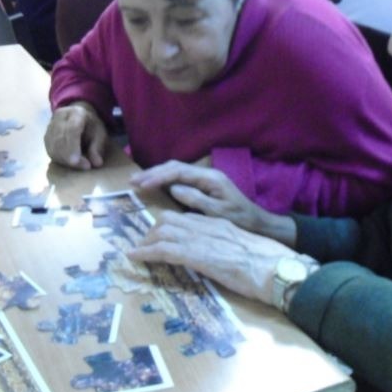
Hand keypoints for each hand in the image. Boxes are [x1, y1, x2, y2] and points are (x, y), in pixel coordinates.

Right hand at [44, 100, 106, 169]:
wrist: (78, 116)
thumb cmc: (91, 126)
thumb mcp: (100, 134)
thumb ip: (97, 148)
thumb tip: (97, 163)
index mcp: (76, 113)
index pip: (71, 129)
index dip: (72, 146)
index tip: (76, 161)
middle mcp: (59, 117)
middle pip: (60, 139)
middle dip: (70, 156)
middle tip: (84, 167)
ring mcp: (50, 126)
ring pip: (53, 146)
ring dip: (64, 160)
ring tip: (79, 165)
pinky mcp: (46, 136)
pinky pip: (49, 150)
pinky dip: (59, 159)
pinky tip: (69, 163)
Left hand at [128, 210, 298, 304]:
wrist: (276, 268)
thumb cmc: (267, 264)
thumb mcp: (243, 250)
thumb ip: (226, 248)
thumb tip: (216, 259)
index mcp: (218, 223)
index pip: (185, 218)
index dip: (166, 226)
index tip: (157, 236)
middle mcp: (207, 226)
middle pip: (169, 220)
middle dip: (152, 232)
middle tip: (144, 246)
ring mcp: (201, 239)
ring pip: (162, 230)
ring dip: (145, 242)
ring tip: (137, 252)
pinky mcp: (197, 254)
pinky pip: (163, 249)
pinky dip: (145, 252)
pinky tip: (134, 257)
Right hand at [130, 160, 296, 244]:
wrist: (259, 223)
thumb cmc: (241, 220)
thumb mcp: (219, 213)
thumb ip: (197, 200)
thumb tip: (173, 188)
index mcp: (211, 178)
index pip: (179, 171)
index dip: (159, 176)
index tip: (142, 184)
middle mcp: (207, 174)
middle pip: (175, 167)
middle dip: (153, 173)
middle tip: (133, 182)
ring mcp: (206, 179)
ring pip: (177, 172)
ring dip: (157, 176)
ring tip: (139, 183)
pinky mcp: (205, 187)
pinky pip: (181, 179)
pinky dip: (165, 182)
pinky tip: (154, 188)